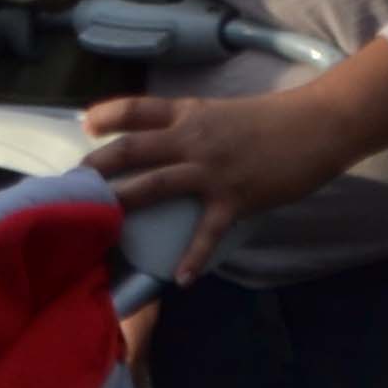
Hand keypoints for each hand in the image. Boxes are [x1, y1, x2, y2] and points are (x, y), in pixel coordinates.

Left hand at [82, 85, 371, 282]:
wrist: (315, 126)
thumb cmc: (270, 120)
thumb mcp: (221, 113)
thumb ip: (192, 127)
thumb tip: (168, 144)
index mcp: (189, 114)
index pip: (138, 108)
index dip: (107, 115)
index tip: (84, 125)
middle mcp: (192, 138)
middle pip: (133, 149)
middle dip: (99, 166)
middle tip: (72, 184)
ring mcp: (212, 169)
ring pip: (156, 185)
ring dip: (125, 202)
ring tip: (100, 223)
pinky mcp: (235, 198)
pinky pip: (208, 232)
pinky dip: (193, 256)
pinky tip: (179, 279)